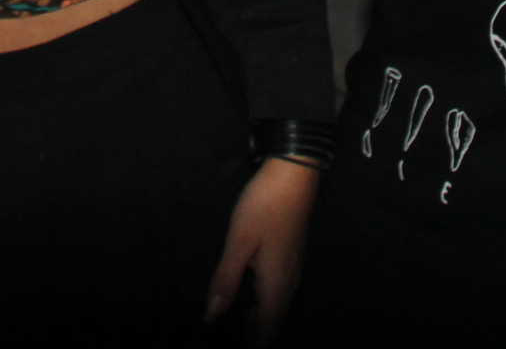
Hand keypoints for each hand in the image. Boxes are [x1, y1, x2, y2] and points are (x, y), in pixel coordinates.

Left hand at [204, 157, 318, 342]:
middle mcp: (289, 279)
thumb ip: (225, 281)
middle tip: (236, 341)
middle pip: (275, 318)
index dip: (255, 343)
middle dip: (257, 334)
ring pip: (279, 303)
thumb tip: (212, 316)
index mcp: (276, 282)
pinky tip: (251, 292)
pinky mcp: (292, 253)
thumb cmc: (264, 206)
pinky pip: (280, 289)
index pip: (268, 327)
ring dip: (261, 317)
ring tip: (240, 324)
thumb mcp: (238, 243)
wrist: (293, 174)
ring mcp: (293, 265)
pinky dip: (265, 300)